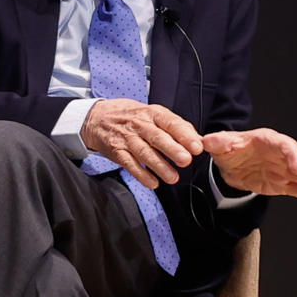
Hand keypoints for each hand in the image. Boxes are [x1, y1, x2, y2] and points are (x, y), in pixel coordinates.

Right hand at [81, 99, 202, 188]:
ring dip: (159, 166)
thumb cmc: (131, 116)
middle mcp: (139, 124)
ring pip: (144, 153)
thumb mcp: (152, 113)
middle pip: (157, 137)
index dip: (184, 135)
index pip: (170, 123)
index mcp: (152, 113)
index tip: (197, 147)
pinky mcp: (116, 151)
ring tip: (173, 178)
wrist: (98, 118)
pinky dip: (141, 174)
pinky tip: (152, 182)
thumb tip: (198, 139)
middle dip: (172, 150)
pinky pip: (129, 164)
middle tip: (186, 161)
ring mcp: (126, 138)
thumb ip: (175, 126)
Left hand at [203, 128, 296, 210]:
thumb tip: (207, 141)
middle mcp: (282, 154)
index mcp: (268, 141)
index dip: (292, 156)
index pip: (285, 145)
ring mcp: (286, 169)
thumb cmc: (229, 149)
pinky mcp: (286, 183)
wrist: (230, 164)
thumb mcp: (219, 145)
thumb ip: (217, 142)